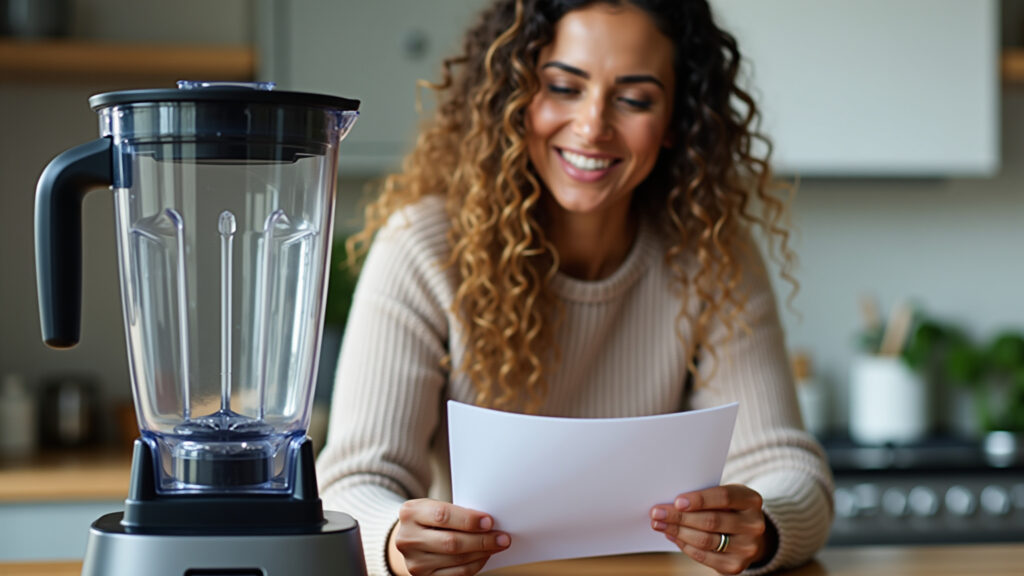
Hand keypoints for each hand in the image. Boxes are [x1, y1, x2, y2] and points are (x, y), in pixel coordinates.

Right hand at [388, 498, 510, 575]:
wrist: (410, 538)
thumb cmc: (430, 519)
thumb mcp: (435, 507)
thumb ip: (456, 512)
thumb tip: (488, 522)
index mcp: (410, 513)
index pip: (442, 516)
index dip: (468, 520)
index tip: (489, 521)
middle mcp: (408, 538)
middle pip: (451, 542)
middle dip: (481, 540)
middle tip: (502, 537)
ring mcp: (414, 561)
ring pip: (457, 559)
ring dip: (482, 553)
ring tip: (497, 546)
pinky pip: (457, 574)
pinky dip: (475, 564)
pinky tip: (484, 556)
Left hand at [650, 484, 768, 574]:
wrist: (747, 535)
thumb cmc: (727, 509)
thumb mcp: (723, 497)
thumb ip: (704, 498)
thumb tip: (669, 504)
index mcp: (751, 500)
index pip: (724, 497)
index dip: (699, 499)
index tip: (676, 501)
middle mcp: (754, 525)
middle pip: (711, 520)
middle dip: (680, 517)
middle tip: (657, 513)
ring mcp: (747, 548)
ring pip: (705, 540)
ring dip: (677, 532)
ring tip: (660, 525)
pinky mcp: (736, 566)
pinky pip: (704, 556)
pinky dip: (685, 546)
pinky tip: (673, 537)